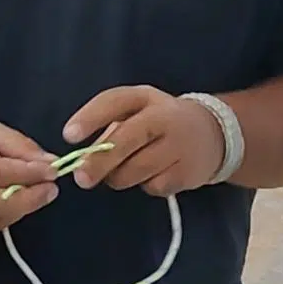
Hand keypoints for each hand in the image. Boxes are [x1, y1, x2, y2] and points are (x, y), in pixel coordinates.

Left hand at [58, 86, 225, 197]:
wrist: (214, 134)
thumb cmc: (159, 123)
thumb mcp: (137, 112)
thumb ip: (110, 128)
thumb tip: (84, 158)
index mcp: (145, 97)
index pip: (115, 101)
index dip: (90, 118)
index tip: (68, 135)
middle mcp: (164, 118)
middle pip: (126, 140)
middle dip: (99, 161)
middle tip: (80, 178)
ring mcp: (179, 146)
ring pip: (135, 170)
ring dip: (119, 177)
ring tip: (124, 170)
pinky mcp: (187, 173)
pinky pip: (152, 186)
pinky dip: (145, 185)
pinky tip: (154, 173)